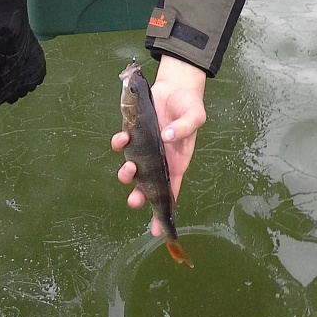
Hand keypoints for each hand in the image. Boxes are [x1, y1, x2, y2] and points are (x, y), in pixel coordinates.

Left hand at [111, 55, 206, 236]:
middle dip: (139, 197)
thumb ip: (185, 127)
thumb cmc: (189, 105)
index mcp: (177, 162)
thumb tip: (168, 137)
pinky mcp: (133, 132)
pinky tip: (122, 138)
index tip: (157, 231)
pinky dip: (120, 143)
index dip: (164, 212)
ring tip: (128, 169)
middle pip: (147, 186)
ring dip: (127, 173)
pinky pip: (123, 143)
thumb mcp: (196, 115)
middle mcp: (158, 159)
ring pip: (132, 168)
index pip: (171, 192)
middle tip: (134, 200)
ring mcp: (144, 147)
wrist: (176, 85)